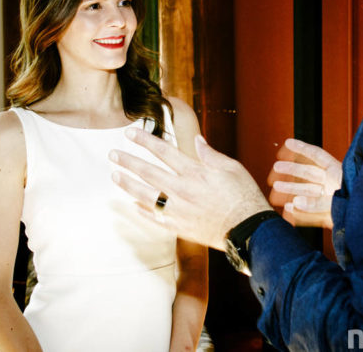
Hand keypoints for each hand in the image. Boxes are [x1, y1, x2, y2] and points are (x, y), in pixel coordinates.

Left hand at [109, 128, 271, 250]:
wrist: (248, 230)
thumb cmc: (243, 196)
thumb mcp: (232, 167)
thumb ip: (210, 154)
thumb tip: (197, 140)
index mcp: (195, 172)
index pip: (164, 151)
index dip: (144, 140)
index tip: (130, 133)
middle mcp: (182, 190)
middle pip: (148, 172)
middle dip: (128, 161)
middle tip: (113, 154)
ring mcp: (178, 210)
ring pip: (145, 195)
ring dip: (127, 184)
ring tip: (115, 176)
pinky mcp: (179, 227)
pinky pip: (154, 218)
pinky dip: (142, 210)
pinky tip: (133, 204)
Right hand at [266, 138, 341, 228]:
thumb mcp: (340, 202)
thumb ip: (318, 203)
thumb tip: (296, 202)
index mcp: (338, 173)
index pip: (317, 156)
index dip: (301, 148)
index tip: (287, 142)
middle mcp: (333, 183)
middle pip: (308, 172)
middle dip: (291, 169)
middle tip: (276, 167)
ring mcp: (330, 197)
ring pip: (307, 190)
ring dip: (291, 188)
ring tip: (276, 187)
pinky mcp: (330, 213)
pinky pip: (310, 208)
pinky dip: (299, 208)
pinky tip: (289, 207)